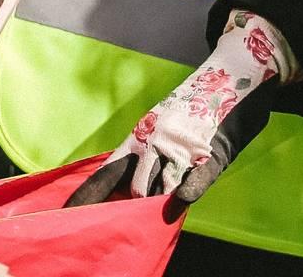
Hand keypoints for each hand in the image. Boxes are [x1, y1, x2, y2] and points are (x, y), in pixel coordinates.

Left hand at [67, 11, 292, 210]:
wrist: (236, 75)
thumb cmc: (197, 110)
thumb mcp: (163, 129)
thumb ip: (146, 162)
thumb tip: (131, 195)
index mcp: (139, 137)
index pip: (105, 174)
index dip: (86, 197)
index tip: (66, 214)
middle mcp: (154, 141)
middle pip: (129, 187)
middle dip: (118, 209)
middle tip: (98, 227)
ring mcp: (181, 145)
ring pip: (159, 187)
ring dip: (153, 205)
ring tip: (143, 222)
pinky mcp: (210, 152)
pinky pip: (195, 178)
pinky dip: (186, 192)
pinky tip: (178, 202)